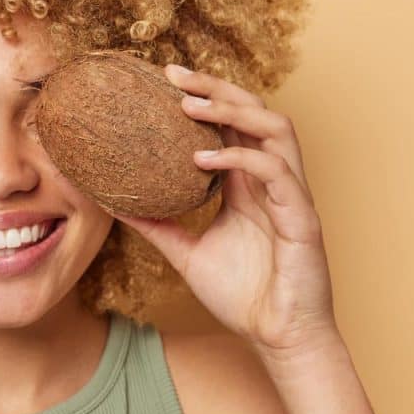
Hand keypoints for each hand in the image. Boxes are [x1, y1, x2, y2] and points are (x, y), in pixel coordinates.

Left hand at [111, 64, 337, 357]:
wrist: (276, 338)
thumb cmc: (242, 297)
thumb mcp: (186, 253)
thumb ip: (155, 225)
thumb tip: (111, 202)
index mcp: (250, 186)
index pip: (233, 124)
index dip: (206, 97)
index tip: (165, 79)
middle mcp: (273, 181)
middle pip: (255, 112)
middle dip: (217, 88)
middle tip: (173, 75)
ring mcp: (291, 195)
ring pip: (275, 129)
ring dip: (233, 111)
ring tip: (189, 106)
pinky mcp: (302, 217)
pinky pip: (275, 172)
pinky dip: (240, 158)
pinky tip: (202, 160)